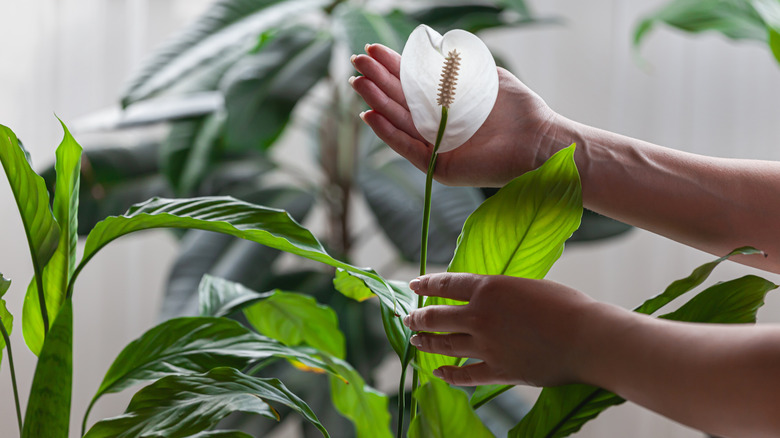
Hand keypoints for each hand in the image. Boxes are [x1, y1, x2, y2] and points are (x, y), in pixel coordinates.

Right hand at [350, 44, 565, 187]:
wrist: (539, 141)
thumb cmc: (518, 110)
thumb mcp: (486, 77)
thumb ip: (460, 65)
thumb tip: (434, 48)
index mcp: (448, 103)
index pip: (413, 83)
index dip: (392, 66)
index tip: (373, 50)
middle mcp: (438, 125)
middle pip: (400, 101)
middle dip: (377, 81)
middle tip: (357, 62)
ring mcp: (437, 147)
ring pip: (399, 123)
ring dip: (377, 103)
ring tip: (358, 85)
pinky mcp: (440, 167)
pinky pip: (409, 148)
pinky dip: (388, 134)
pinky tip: (370, 116)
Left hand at [403, 273, 601, 386]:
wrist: (587, 337)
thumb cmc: (565, 305)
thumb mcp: (526, 285)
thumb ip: (499, 292)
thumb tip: (485, 298)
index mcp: (487, 288)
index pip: (445, 284)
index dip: (425, 284)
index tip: (413, 286)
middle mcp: (479, 316)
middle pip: (436, 317)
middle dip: (418, 318)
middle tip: (409, 318)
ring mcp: (486, 346)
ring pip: (445, 345)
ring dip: (426, 342)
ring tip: (415, 339)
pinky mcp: (498, 370)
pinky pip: (465, 375)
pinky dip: (449, 374)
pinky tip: (438, 373)